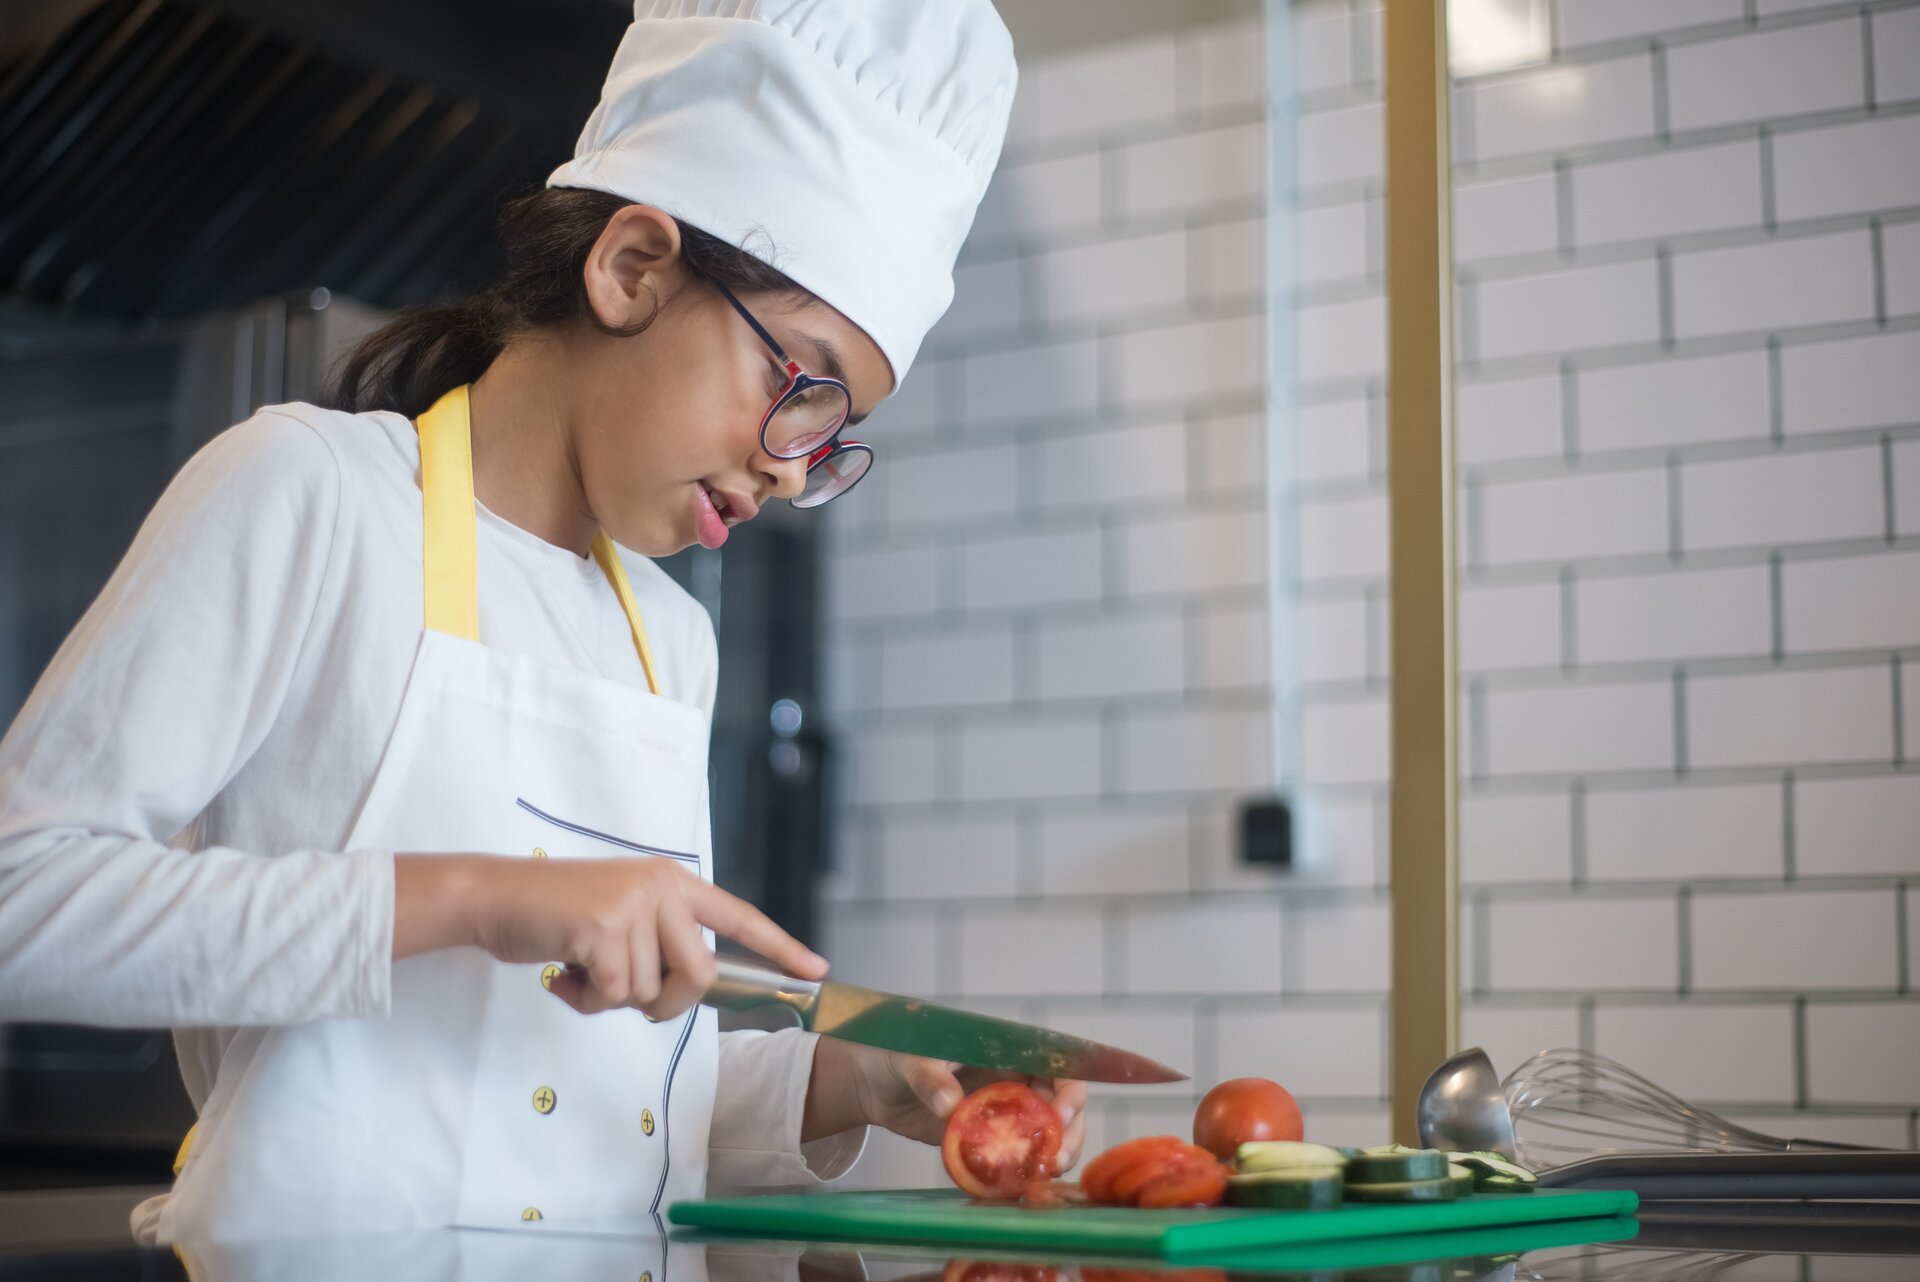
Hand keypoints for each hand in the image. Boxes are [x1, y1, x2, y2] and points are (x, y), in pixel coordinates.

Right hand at [393, 853, 826, 1019]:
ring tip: (579, 968)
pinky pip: (614, 995)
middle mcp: (662, 887)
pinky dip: (585, 1000)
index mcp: (673, 883)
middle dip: (662, 1003)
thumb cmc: (555, 918)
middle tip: (618, 992)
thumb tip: (688, 989)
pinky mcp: (603, 926)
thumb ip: (658, 944)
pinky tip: (562, 974)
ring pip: (651, 992)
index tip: (817, 971)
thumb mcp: (619, 920)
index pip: (738, 918)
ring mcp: (634, 903)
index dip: (781, 948)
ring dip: (611, 999)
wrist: (494, 897)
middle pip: (698, 975)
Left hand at [804, 1039, 1087, 1171]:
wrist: (872, 1083)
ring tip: (1043, 1175)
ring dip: (1051, 1154)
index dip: (1068, 1088)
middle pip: (1059, 1104)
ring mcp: (1001, 1113)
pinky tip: (1019, 1186)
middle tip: (1056, 1158)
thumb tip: (949, 1104)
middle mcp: (1011, 1080)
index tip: (1062, 1114)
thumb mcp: (911, 1059)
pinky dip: (1021, 1170)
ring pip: (1044, 1133)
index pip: (1054, 1063)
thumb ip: (930, 1078)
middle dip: (1067, 1131)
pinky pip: (1014, 1155)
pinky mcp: (985, 1140)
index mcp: (1004, 1050)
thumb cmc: (895, 1053)